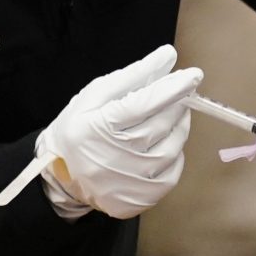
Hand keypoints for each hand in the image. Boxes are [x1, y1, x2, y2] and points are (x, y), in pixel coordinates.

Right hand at [39, 45, 203, 219]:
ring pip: (171, 149)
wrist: (61, 176)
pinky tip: (162, 144)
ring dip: (178, 128)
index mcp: (97, 127)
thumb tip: (167, 56)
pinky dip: (174, 154)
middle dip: (176, 105)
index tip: (194, 74)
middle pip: (160, 126)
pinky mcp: (140, 199)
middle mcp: (112, 158)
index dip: (171, 88)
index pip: (142, 104)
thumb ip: (132, 75)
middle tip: (179, 94)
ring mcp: (128, 182)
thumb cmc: (80, 128)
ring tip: (171, 117)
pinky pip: (172, 172)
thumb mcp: (95, 95)